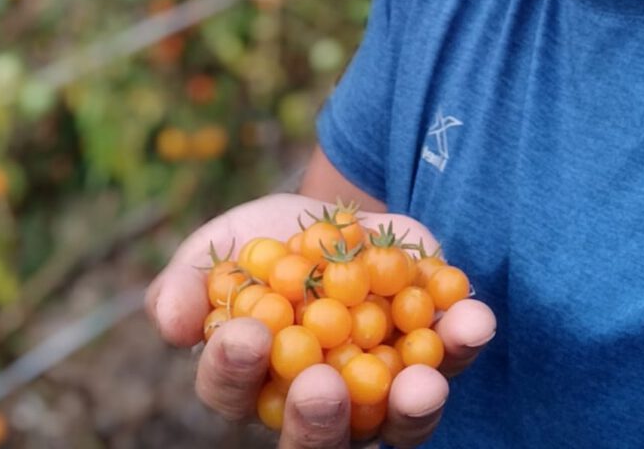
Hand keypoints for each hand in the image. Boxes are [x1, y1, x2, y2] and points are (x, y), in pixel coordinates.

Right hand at [145, 194, 496, 446]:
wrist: (337, 217)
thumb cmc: (263, 244)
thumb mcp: (217, 249)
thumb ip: (187, 284)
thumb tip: (171, 320)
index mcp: (251, 381)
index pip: (231, 389)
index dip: (235, 369)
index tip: (245, 335)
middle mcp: (316, 407)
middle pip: (315, 438)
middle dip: (319, 419)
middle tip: (322, 384)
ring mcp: (378, 393)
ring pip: (395, 424)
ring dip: (411, 407)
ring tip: (421, 383)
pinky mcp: (430, 358)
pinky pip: (450, 363)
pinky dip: (463, 343)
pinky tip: (472, 318)